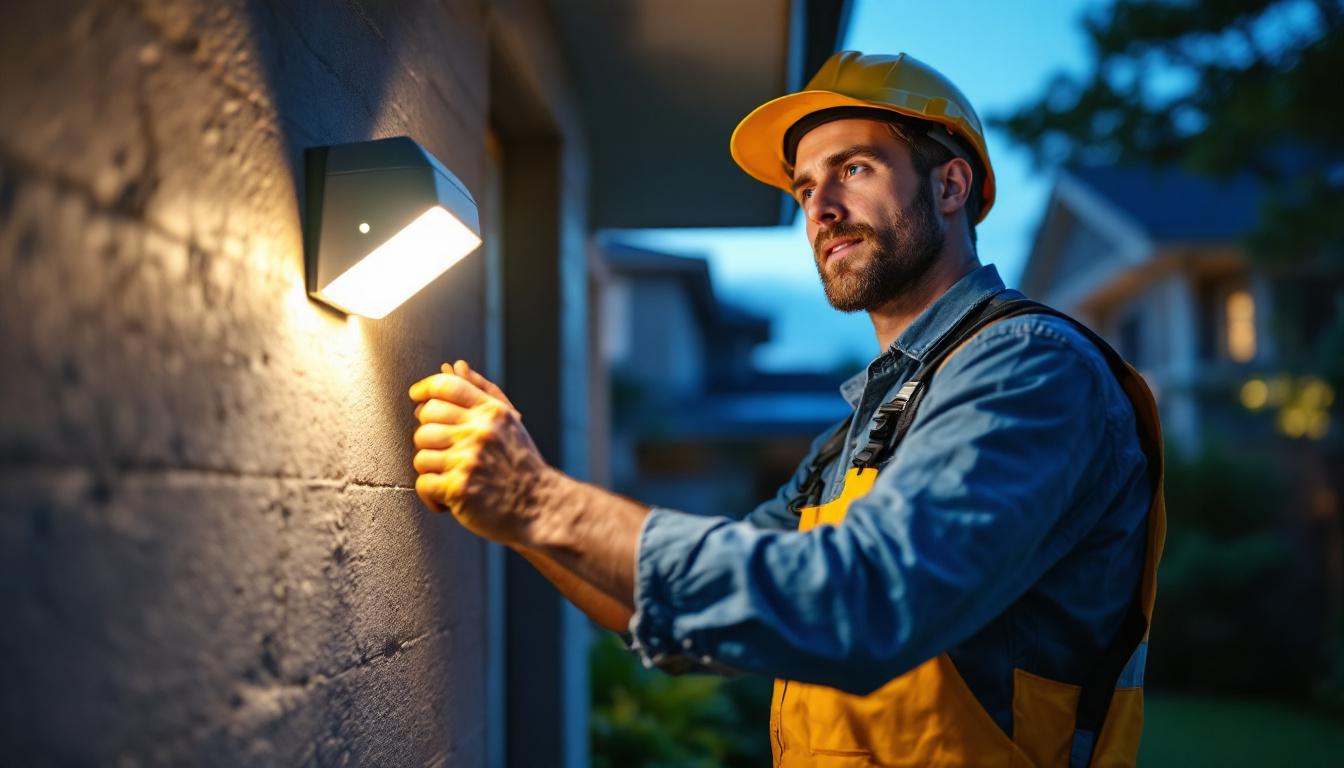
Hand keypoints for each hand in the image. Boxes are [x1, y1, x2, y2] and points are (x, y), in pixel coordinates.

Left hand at [408, 360, 551, 544]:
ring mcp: (468, 460)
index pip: (446, 386)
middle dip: (429, 437)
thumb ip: (482, 392)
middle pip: (425, 420)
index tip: (417, 397)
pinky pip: (423, 483)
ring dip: (432, 470)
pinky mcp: (458, 488)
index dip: (425, 389)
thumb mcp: (508, 423)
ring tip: (451, 477)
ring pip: (421, 454)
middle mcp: (480, 432)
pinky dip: (431, 495)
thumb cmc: (520, 465)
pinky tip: (448, 498)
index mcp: (492, 413)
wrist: (540, 507)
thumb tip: (456, 366)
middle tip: (446, 452)